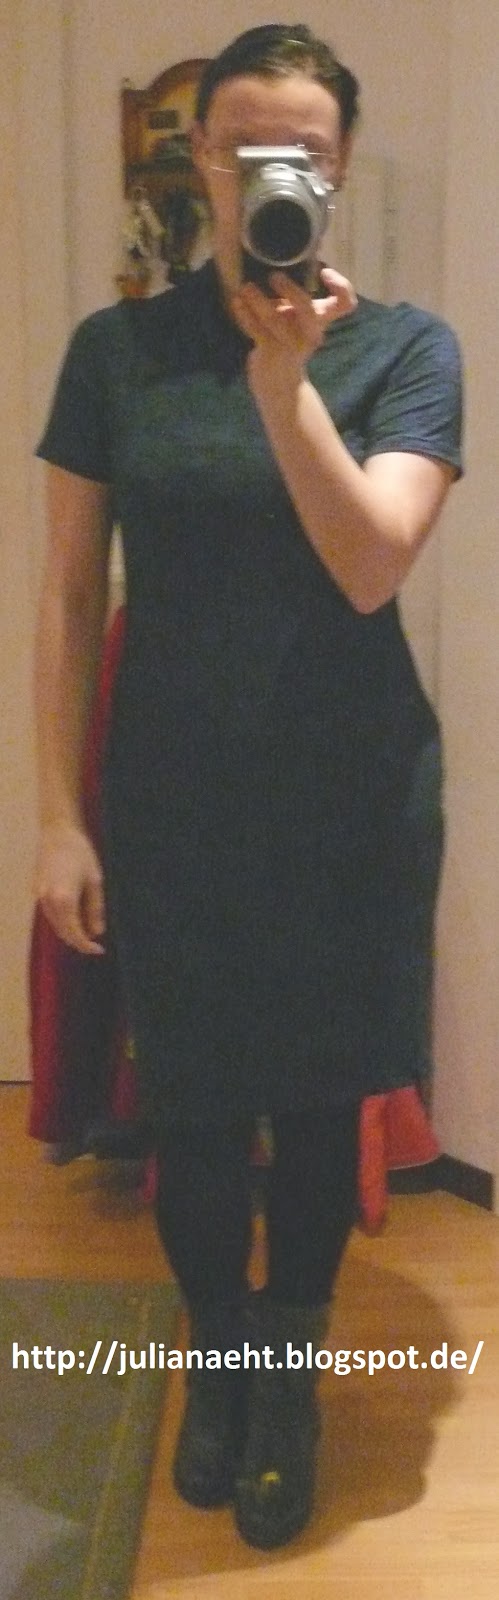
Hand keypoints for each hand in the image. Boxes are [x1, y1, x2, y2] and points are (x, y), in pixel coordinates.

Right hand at [34, 822, 106, 954]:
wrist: (58, 832)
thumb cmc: (80, 853)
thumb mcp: (94, 882)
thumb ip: (95, 909)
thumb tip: (97, 932)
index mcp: (64, 899)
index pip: (74, 933)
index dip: (86, 945)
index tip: (98, 950)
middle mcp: (48, 900)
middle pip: (62, 931)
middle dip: (77, 940)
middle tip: (94, 944)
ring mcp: (39, 895)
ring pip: (54, 923)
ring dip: (68, 931)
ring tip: (85, 931)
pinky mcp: (36, 890)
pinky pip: (49, 912)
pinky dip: (60, 920)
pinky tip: (73, 917)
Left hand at [231, 266, 356, 377]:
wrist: (279, 383)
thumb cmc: (286, 342)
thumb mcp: (297, 319)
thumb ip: (296, 298)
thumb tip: (280, 257)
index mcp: (320, 320)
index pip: (345, 303)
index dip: (341, 286)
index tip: (323, 271)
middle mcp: (310, 332)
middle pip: (308, 308)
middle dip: (290, 290)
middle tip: (273, 276)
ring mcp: (291, 344)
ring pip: (275, 319)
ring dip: (259, 300)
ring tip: (245, 287)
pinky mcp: (271, 353)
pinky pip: (256, 330)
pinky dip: (244, 315)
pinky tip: (236, 302)